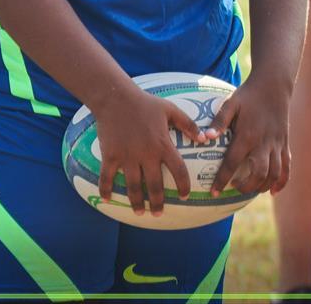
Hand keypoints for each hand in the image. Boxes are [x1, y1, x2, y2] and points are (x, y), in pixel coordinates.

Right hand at [91, 87, 200, 216]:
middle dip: (158, 203)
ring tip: (140, 212)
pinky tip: (107, 199)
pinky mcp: (111, 155)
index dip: (183, 186)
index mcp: (163, 144)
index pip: (178, 170)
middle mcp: (146, 154)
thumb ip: (188, 124)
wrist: (115, 97)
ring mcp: (127, 157)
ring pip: (133, 187)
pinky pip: (107, 177)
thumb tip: (204, 139)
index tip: (185, 196)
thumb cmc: (145, 103)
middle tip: (158, 213)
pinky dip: (106, 189)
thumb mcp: (170, 109)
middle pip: (155, 185)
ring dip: (136, 202)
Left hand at [207, 76, 291, 197]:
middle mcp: (264, 142)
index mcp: (247, 134)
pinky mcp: (285, 144)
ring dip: (262, 186)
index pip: (232, 162)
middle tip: (234, 188)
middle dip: (246, 187)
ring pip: (274, 174)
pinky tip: (272, 191)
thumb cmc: (248, 94)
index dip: (222, 179)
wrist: (274, 85)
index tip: (213, 192)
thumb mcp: (231, 103)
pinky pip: (287, 168)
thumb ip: (219, 121)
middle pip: (258, 174)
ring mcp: (277, 144)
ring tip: (249, 188)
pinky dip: (281, 182)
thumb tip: (204, 137)